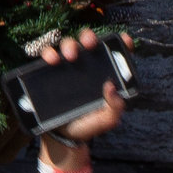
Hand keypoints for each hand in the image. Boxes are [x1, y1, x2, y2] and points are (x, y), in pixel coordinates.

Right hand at [40, 28, 129, 149]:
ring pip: (68, 44)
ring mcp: (68, 67)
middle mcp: (86, 66)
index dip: (121, 43)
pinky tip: (52, 60)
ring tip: (70, 57)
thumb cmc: (87, 125)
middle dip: (89, 37)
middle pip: (89, 42)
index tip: (124, 39)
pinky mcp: (51, 71)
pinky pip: (48, 56)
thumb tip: (111, 87)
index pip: (115, 54)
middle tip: (89, 44)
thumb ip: (115, 107)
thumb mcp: (106, 120)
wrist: (62, 135)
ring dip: (69, 45)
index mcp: (104, 75)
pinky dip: (49, 53)